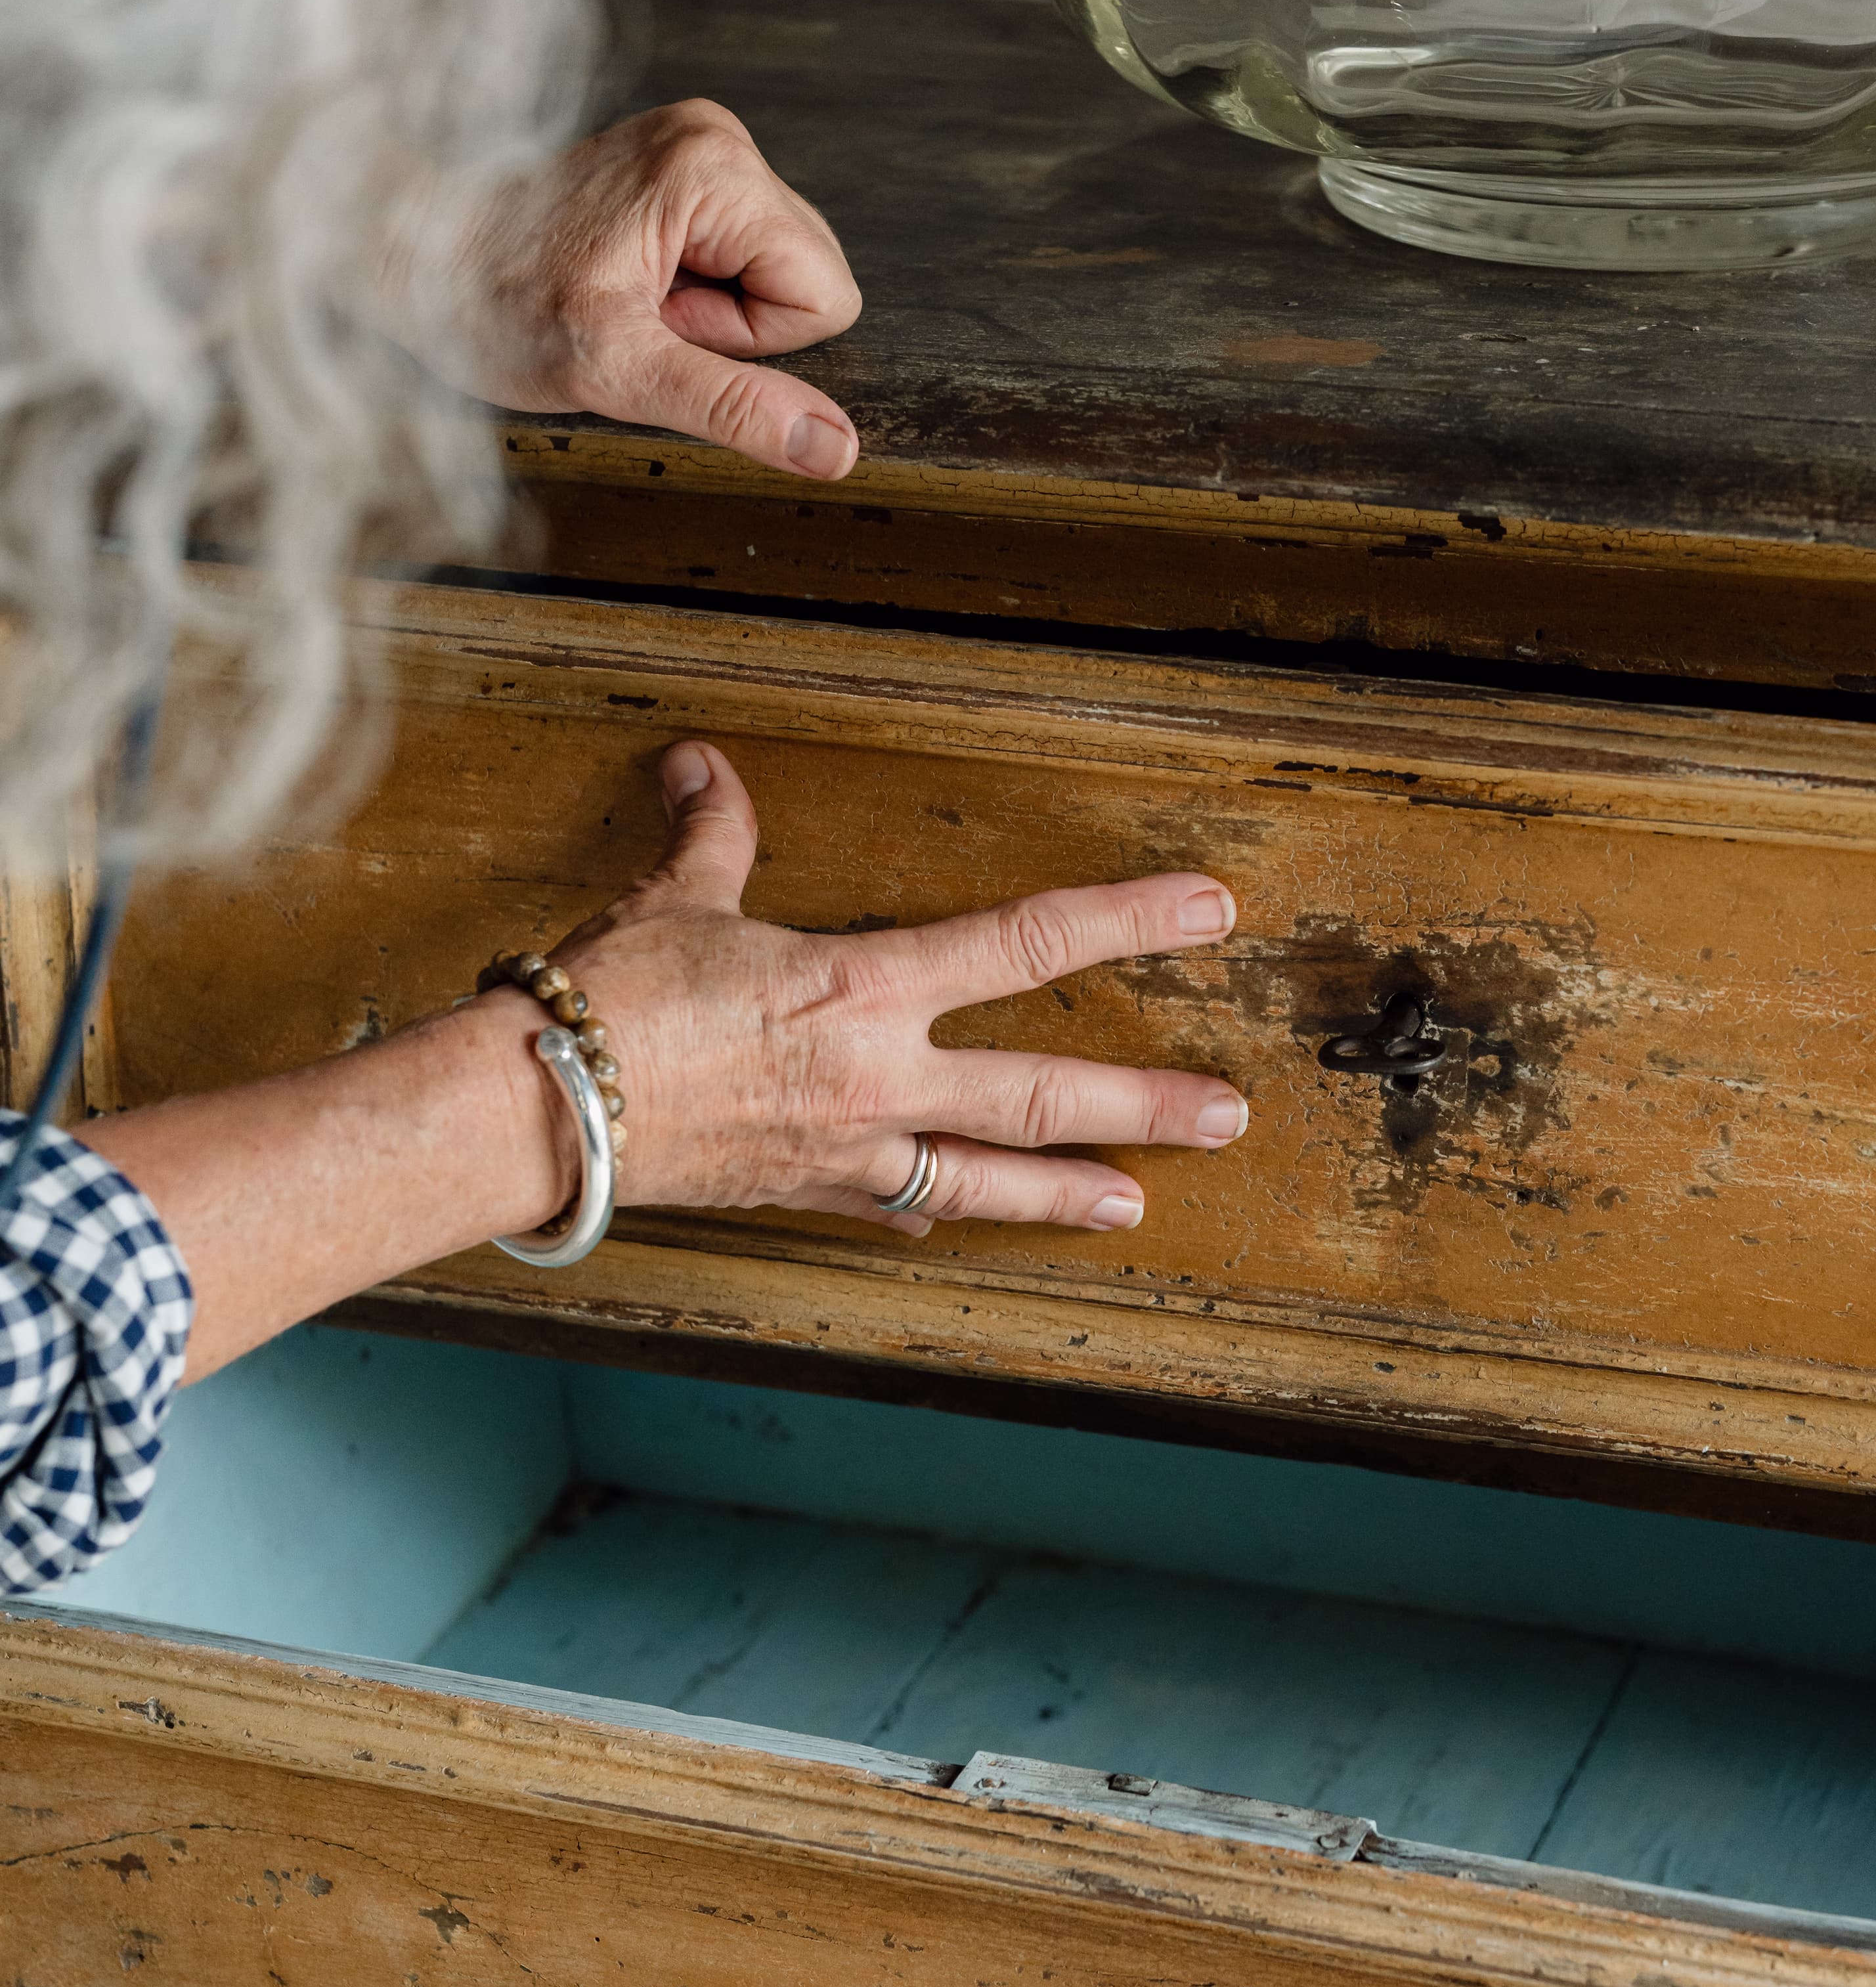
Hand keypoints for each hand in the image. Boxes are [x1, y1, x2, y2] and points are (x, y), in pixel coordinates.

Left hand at [414, 99, 862, 477]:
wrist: (412, 252)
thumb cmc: (490, 301)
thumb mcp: (616, 371)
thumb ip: (735, 406)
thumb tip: (833, 446)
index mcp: (718, 170)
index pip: (824, 297)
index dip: (747, 341)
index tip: (660, 321)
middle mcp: (718, 140)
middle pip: (804, 276)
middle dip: (728, 321)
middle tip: (638, 310)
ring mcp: (696, 146)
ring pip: (772, 268)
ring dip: (707, 305)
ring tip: (627, 293)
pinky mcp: (676, 165)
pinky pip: (734, 250)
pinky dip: (687, 281)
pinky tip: (627, 276)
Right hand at [538, 741, 1247, 1234]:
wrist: (536, 1116)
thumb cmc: (603, 1007)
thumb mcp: (674, 901)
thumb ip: (714, 833)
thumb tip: (704, 766)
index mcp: (864, 989)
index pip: (1028, 942)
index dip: (1127, 922)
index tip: (1207, 915)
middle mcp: (878, 1079)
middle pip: (1042, 1093)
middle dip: (1145, 1103)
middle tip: (1228, 1115)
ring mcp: (847, 1149)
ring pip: (987, 1175)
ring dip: (1068, 1191)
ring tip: (1136, 1203)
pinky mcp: (802, 1193)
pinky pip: (887, 1202)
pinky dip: (928, 1207)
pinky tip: (952, 1220)